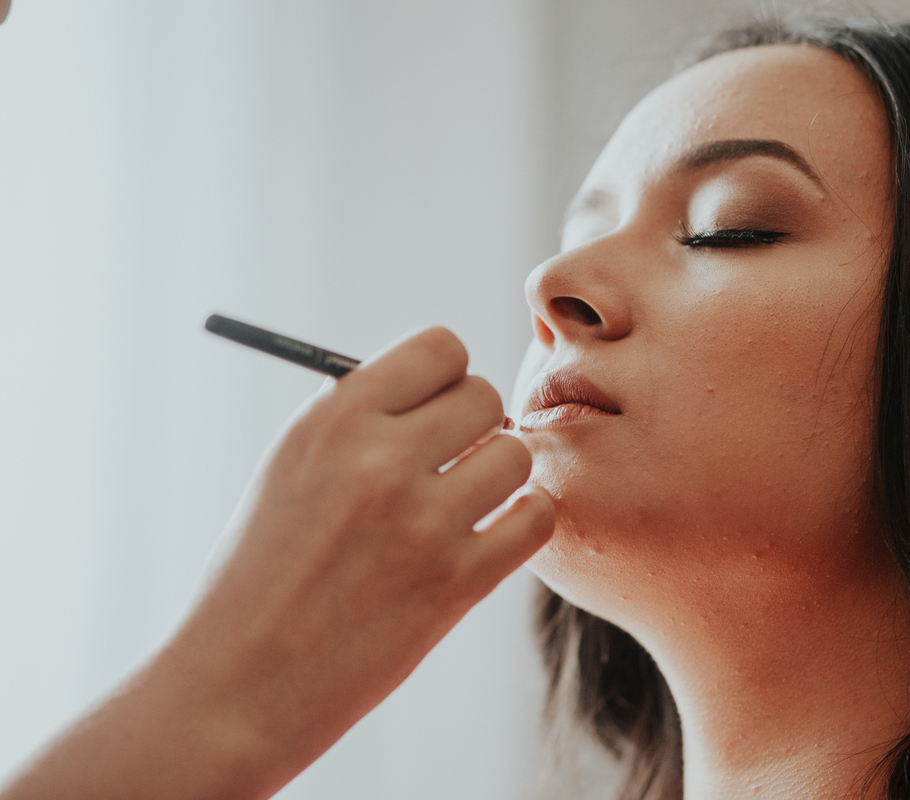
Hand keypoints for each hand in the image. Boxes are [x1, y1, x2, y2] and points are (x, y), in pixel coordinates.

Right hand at [0, 326, 554, 799]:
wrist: (239, 684)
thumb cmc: (262, 573)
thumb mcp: (290, 469)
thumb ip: (361, 420)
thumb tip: (441, 387)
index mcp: (332, 419)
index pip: (440, 347)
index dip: (447, 378)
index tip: (436, 411)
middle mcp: (378, 460)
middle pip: (486, 396)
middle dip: (478, 426)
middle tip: (454, 463)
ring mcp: (421, 523)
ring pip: (518, 456)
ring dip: (502, 479)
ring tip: (467, 506)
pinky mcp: (455, 584)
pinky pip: (536, 518)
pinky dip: (523, 525)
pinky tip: (490, 539)